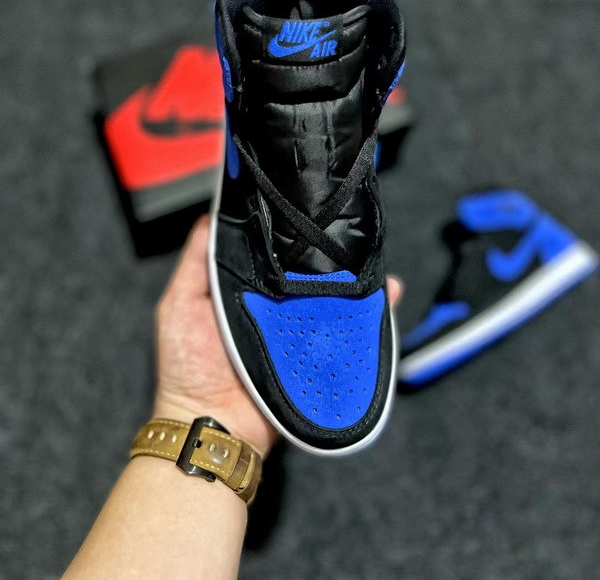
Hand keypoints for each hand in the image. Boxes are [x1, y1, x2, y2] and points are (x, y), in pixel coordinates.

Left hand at [153, 215, 402, 457]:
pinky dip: (372, 314)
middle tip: (350, 230)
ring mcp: (301, 330)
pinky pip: (350, 332)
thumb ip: (195, 262)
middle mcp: (278, 306)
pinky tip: (387, 293)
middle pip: (310, 274)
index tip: (305, 206)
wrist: (212, 426)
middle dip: (331, 254)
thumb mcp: (179, 305)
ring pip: (336, 298)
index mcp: (247, 289)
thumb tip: (211, 216)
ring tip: (375, 261)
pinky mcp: (319, 354)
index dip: (288, 233)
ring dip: (358, 280)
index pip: (274, 253)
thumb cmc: (188, 366)